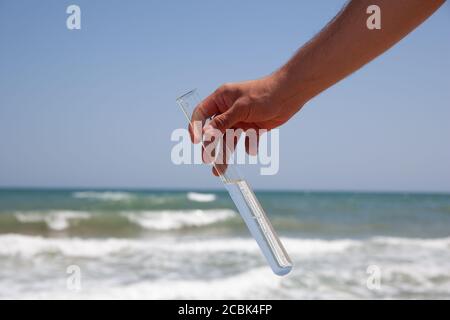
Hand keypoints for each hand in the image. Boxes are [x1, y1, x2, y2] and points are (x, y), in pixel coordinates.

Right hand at [189, 75, 305, 174]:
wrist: (290, 94)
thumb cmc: (264, 94)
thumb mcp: (241, 108)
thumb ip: (223, 122)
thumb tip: (205, 134)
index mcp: (221, 99)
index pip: (201, 113)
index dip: (195, 127)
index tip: (195, 142)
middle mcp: (228, 110)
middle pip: (214, 131)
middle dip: (211, 147)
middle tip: (207, 161)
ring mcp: (241, 119)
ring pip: (229, 139)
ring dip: (225, 154)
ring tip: (221, 170)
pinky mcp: (253, 128)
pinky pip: (246, 141)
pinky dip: (249, 146)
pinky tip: (253, 148)